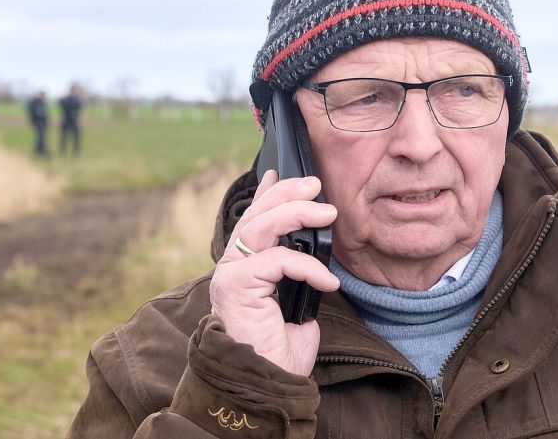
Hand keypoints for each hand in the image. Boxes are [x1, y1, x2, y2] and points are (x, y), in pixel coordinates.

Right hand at [210, 170, 339, 375]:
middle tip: (314, 185)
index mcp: (243, 270)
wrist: (265, 383)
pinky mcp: (236, 286)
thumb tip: (317, 270)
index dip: (266, 194)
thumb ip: (299, 283)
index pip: (253, 221)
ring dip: (294, 212)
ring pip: (259, 226)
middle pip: (255, 216)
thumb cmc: (278, 354)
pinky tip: (327, 282)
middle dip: (285, 193)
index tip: (280, 173)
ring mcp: (230, 275)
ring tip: (325, 211)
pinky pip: (278, 260)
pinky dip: (307, 266)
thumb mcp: (296, 308)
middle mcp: (231, 268)